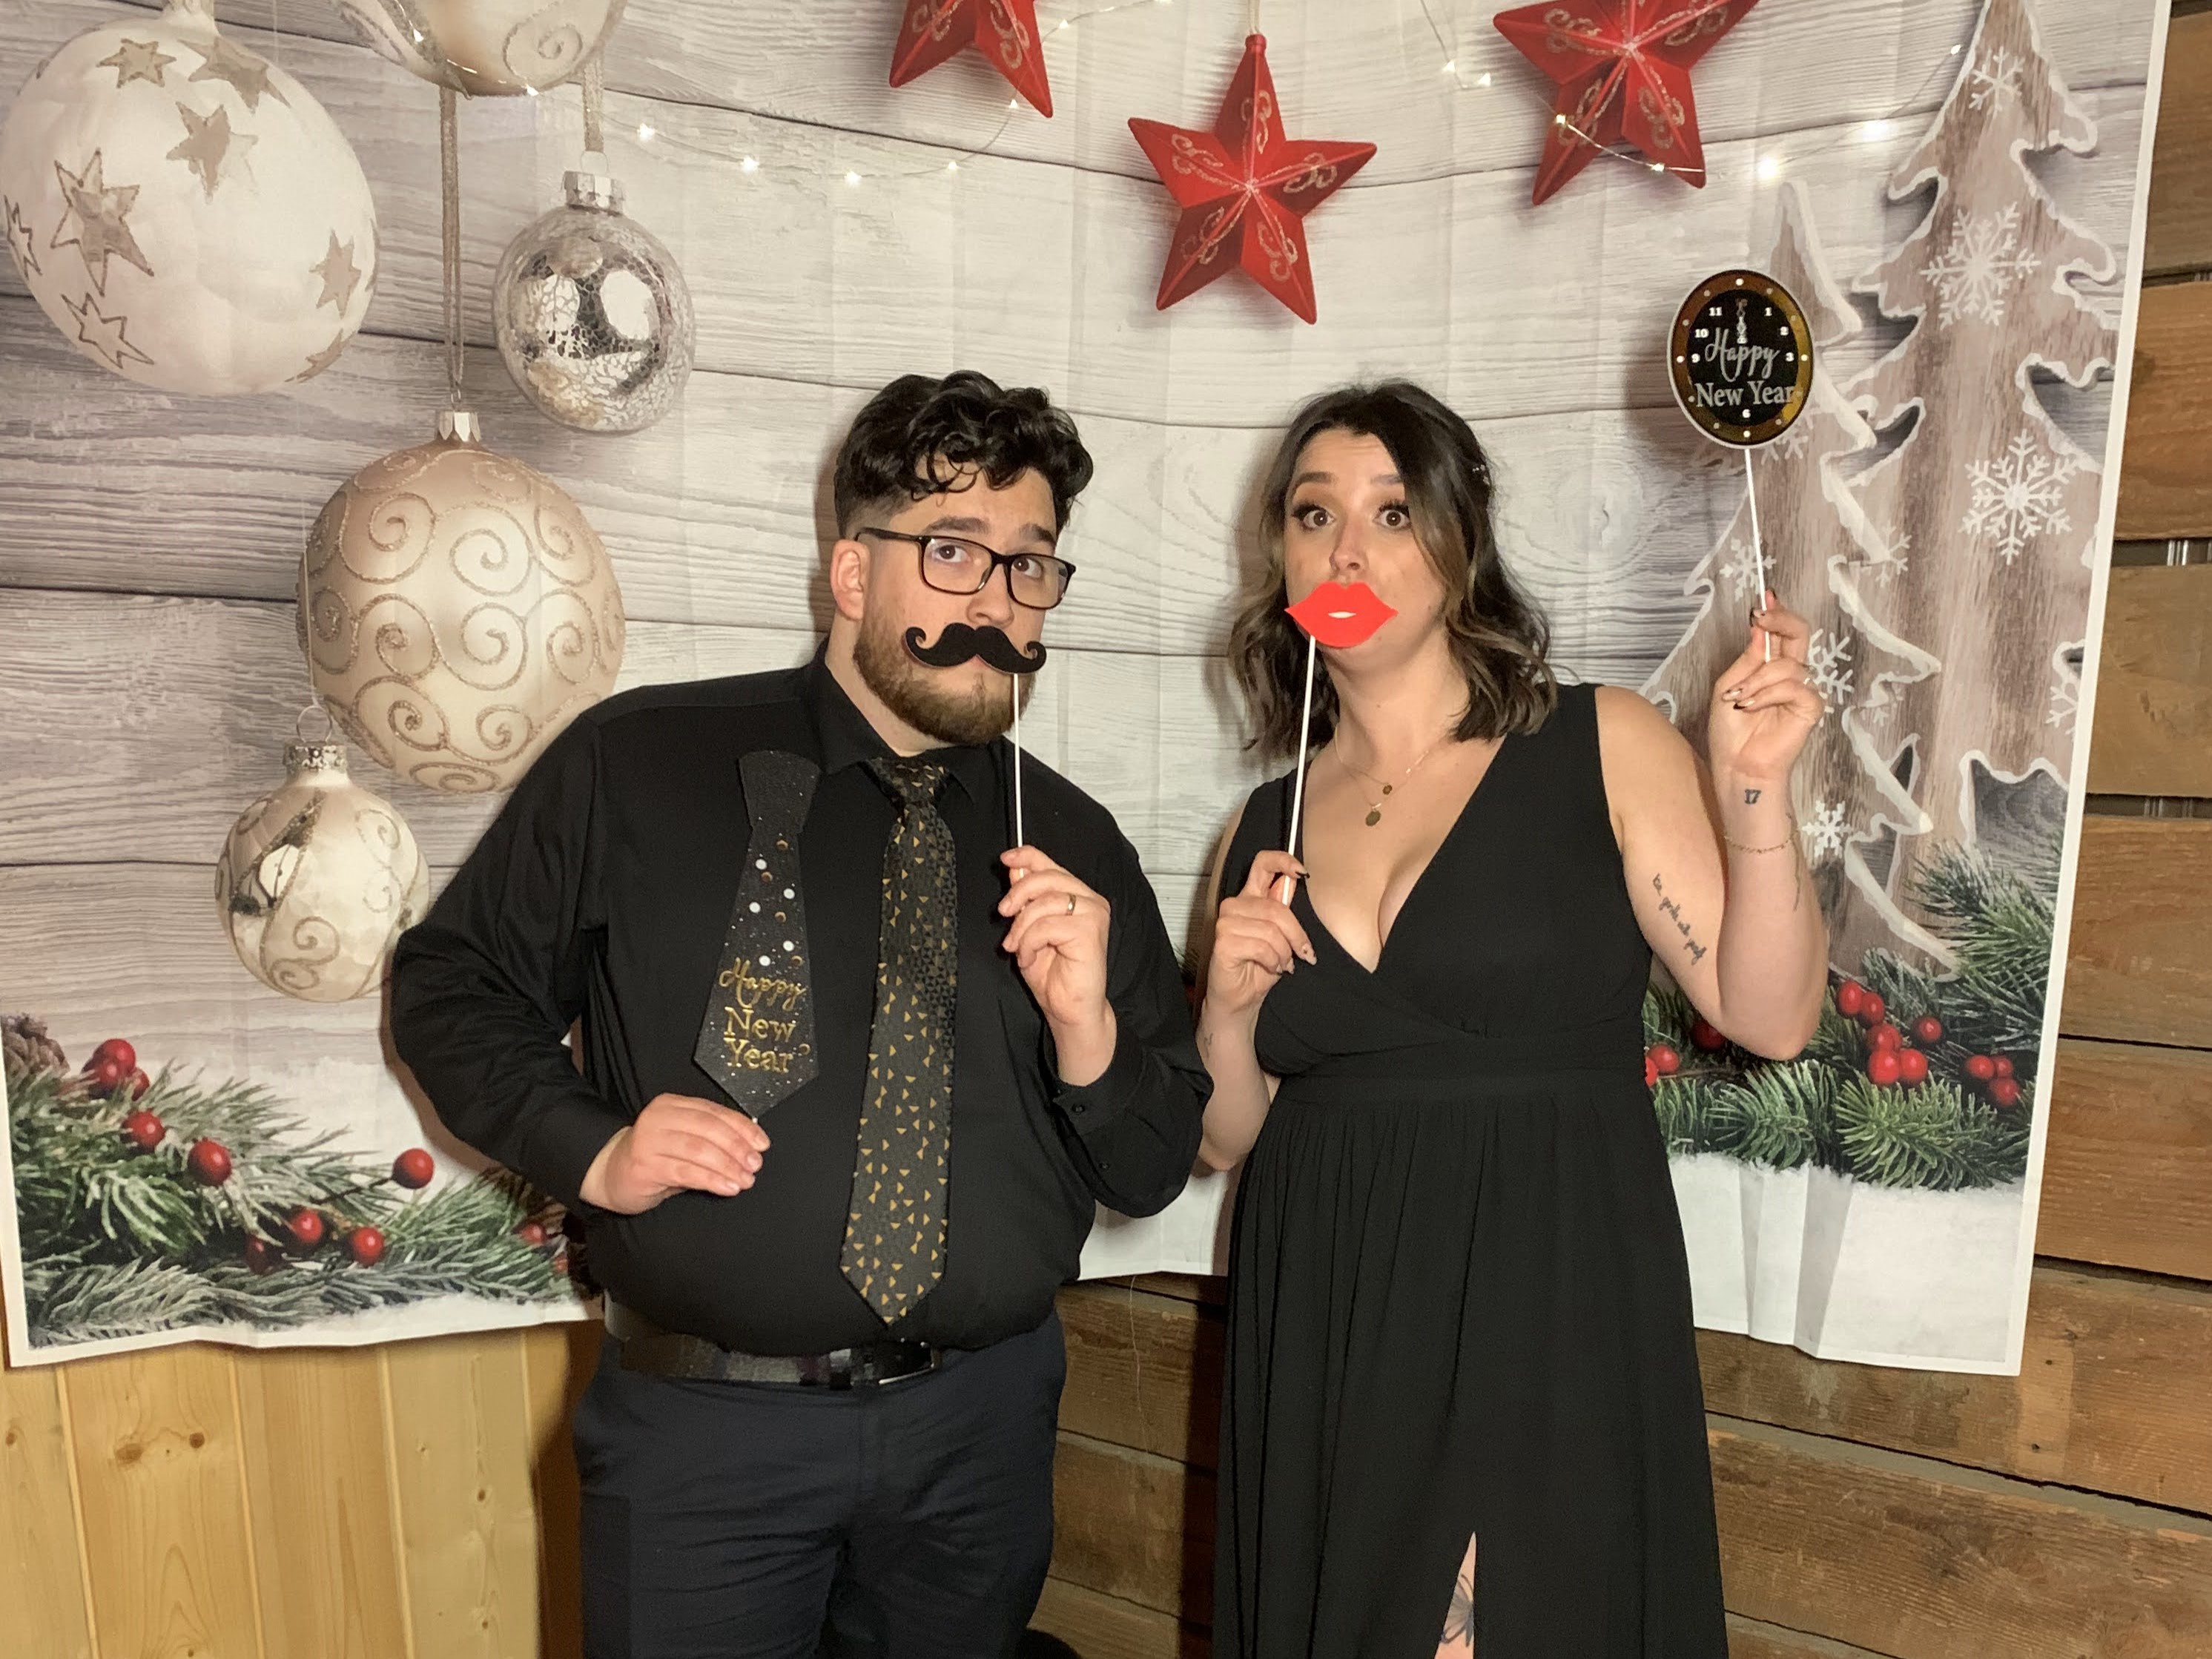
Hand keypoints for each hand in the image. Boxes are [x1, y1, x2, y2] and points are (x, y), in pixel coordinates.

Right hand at [579, 1093, 769, 1214]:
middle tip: (756, 1164)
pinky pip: (685, 1172)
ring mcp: (648, 1141)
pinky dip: (711, 1180)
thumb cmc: (655, 1157)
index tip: (762, 1144)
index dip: (742, 1127)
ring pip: (698, 1150)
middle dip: (737, 1147)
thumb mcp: (682, 1140)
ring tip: (746, 1179)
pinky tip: (728, 1187)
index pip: (714, 1111)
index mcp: (671, 1104)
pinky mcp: (643, 1166)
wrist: (610, 1175)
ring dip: (727, 1166)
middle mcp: (658, 1118)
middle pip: (708, 1128)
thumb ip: (710, 1138)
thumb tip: (751, 1147)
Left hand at [998, 846, 1113, 1077]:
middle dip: (1018, 894)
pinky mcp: (1090, 931)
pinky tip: (1030, 958)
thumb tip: (1016, 869)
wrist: (1070, 1009)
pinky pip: (1045, 925)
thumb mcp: (1029, 930)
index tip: (1006, 859)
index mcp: (1078, 897)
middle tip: (1003, 913)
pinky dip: (1029, 942)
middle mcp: (1091, 901)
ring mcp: (1093, 914)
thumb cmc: (1055, 975)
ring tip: (1019, 948)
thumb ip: (1026, 900)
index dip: (1028, 856)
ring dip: (1022, 928)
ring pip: (1044, 903)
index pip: (1052, 865)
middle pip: (1047, 878)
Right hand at [1203, 852, 1316, 1024]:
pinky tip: (1272, 968)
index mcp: (1250, 898)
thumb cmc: (1258, 968)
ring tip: (1283, 964)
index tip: (1301, 871)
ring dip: (1284, 952)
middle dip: (1297, 934)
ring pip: (1270, 929)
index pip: (1262, 864)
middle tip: (1303, 953)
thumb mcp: (1280, 936)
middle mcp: (1235, 906)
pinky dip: (1273, 960)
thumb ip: (1283, 908)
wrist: (1241, 999)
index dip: (1283, 860)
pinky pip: (1261, 946)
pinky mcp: (1223, 942)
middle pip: (1276, 907)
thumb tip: (1291, 880)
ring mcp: (1226, 923)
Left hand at [1707, 592, 1823, 787]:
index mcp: (1769, 666)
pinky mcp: (1810, 707)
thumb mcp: (1729, 685)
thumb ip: (1748, 658)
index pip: (1781, 632)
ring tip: (1739, 700)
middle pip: (1799, 634)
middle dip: (1780, 621)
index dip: (1776, 613)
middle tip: (1760, 617)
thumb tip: (1760, 627)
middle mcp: (1789, 674)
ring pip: (1786, 665)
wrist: (1736, 763)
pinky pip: (1793, 687)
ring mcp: (1801, 690)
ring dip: (1756, 681)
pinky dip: (1767, 695)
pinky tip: (1751, 708)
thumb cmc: (1731, 729)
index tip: (1765, 597)